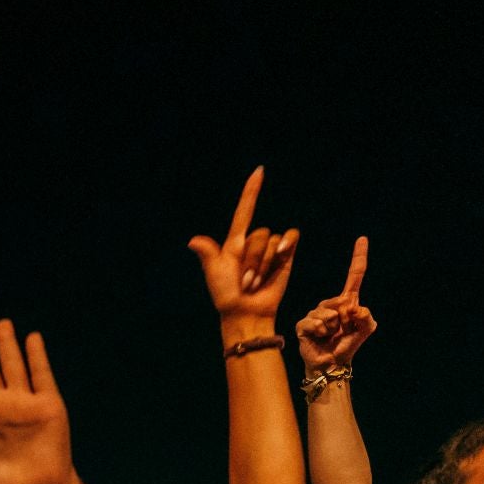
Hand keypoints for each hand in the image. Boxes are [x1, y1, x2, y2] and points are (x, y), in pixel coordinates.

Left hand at [188, 168, 299, 324]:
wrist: (246, 312)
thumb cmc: (227, 294)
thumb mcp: (215, 273)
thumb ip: (208, 254)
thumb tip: (193, 241)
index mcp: (234, 242)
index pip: (244, 210)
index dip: (252, 191)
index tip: (259, 171)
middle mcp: (253, 243)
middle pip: (260, 233)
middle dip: (253, 259)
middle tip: (245, 281)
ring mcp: (270, 249)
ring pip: (273, 240)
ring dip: (265, 263)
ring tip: (256, 282)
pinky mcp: (285, 256)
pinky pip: (290, 238)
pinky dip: (286, 245)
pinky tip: (281, 256)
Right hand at [294, 237, 375, 371]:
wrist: (331, 364)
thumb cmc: (348, 345)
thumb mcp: (365, 330)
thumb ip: (366, 318)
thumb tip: (353, 308)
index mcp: (346, 301)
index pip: (354, 275)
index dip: (358, 257)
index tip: (362, 239)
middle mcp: (329, 304)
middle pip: (340, 301)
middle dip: (345, 318)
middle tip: (341, 331)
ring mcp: (315, 313)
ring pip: (327, 313)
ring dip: (331, 327)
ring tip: (329, 336)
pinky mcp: (303, 324)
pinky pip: (313, 322)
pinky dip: (319, 331)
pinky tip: (319, 337)